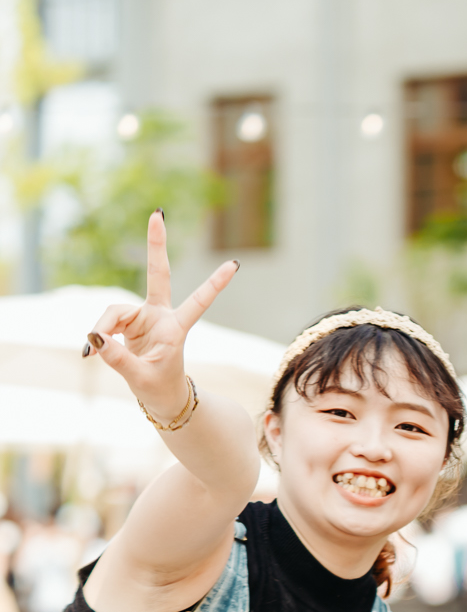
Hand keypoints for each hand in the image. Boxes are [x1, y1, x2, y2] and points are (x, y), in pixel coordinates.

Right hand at [86, 210, 237, 418]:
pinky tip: (88, 354)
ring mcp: (143, 317)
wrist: (160, 397)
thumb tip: (94, 337)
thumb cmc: (158, 388)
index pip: (199, 302)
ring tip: (92, 355)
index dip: (215, 284)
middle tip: (158, 213)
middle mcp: (161, 316)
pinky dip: (96, 337)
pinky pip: (104, 324)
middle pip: (158, 275)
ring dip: (101, 331)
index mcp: (176, 328)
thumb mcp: (140, 377)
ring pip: (113, 313)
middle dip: (156, 245)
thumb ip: (117, 357)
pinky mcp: (127, 323)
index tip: (234, 264)